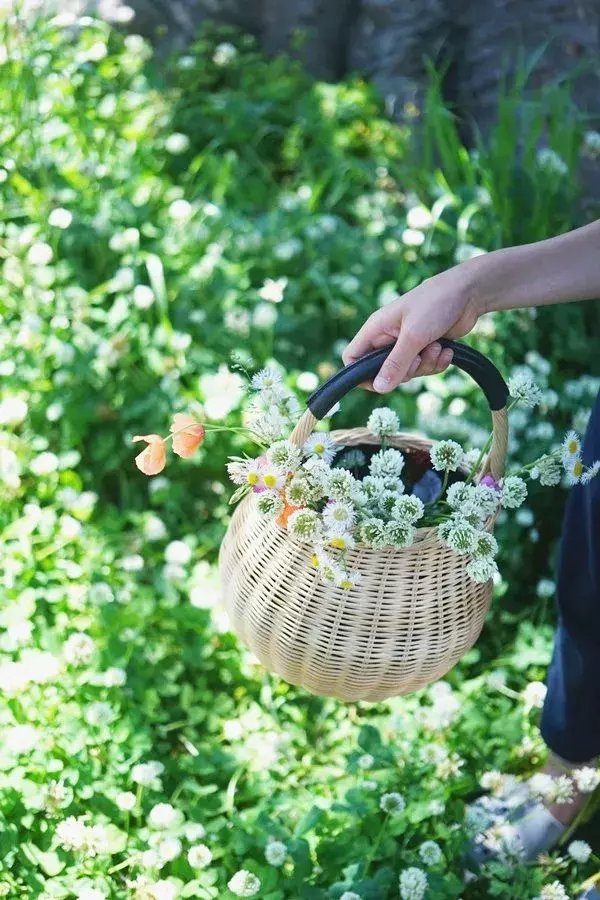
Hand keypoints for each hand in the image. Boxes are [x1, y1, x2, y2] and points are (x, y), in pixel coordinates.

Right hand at [342, 260, 485, 391]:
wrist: (468, 293)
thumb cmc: (435, 304)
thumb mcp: (413, 336)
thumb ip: (396, 364)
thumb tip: (379, 388)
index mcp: (376, 329)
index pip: (353, 357)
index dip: (360, 374)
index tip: (380, 382)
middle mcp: (388, 338)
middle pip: (384, 371)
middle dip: (406, 370)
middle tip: (419, 357)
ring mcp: (407, 344)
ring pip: (408, 372)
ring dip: (425, 365)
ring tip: (437, 347)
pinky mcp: (425, 348)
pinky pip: (425, 368)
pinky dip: (437, 363)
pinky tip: (446, 350)